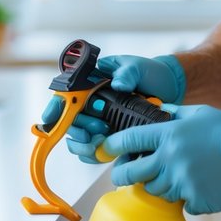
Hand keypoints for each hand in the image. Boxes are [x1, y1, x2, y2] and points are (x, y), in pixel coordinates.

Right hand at [40, 53, 185, 163]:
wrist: (169, 88)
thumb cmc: (149, 72)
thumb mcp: (138, 67)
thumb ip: (127, 73)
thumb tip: (118, 84)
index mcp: (90, 83)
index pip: (64, 95)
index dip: (54, 108)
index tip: (51, 120)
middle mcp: (90, 104)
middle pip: (69, 122)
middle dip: (78, 129)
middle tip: (98, 128)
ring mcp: (99, 121)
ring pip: (78, 139)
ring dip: (85, 144)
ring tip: (102, 141)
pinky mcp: (110, 136)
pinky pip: (93, 150)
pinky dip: (95, 154)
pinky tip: (106, 151)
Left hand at [100, 104, 220, 214]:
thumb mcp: (201, 113)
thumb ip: (176, 114)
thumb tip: (159, 112)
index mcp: (170, 135)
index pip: (130, 139)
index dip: (114, 145)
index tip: (107, 148)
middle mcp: (170, 160)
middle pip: (132, 173)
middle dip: (123, 174)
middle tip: (123, 175)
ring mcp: (181, 182)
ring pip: (156, 191)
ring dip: (162, 185)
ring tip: (178, 176)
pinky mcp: (195, 200)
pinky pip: (183, 203)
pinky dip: (188, 197)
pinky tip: (202, 186)